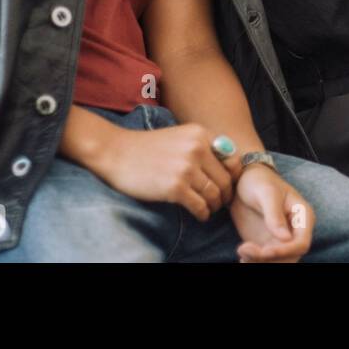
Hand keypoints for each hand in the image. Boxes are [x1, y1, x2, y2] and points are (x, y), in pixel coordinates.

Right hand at [96, 122, 234, 220]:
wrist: (116, 152)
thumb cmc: (148, 147)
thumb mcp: (180, 136)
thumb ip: (202, 146)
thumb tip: (227, 166)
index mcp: (200, 134)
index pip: (232, 159)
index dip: (233, 175)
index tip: (226, 185)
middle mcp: (197, 149)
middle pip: (226, 179)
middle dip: (225, 195)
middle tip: (219, 202)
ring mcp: (186, 168)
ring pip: (214, 194)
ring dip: (214, 206)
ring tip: (209, 209)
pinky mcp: (175, 188)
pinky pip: (200, 206)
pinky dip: (203, 213)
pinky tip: (200, 215)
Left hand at [231, 164, 314, 262]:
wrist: (243, 183)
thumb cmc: (259, 181)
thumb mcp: (266, 192)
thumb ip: (274, 214)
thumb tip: (285, 238)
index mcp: (302, 216)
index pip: (301, 243)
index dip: (284, 251)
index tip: (263, 251)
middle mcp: (295, 231)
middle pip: (290, 258)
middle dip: (268, 259)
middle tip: (244, 249)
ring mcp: (281, 240)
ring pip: (277, 262)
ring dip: (259, 262)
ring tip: (241, 251)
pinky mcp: (268, 245)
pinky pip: (265, 261)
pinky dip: (253, 262)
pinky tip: (242, 257)